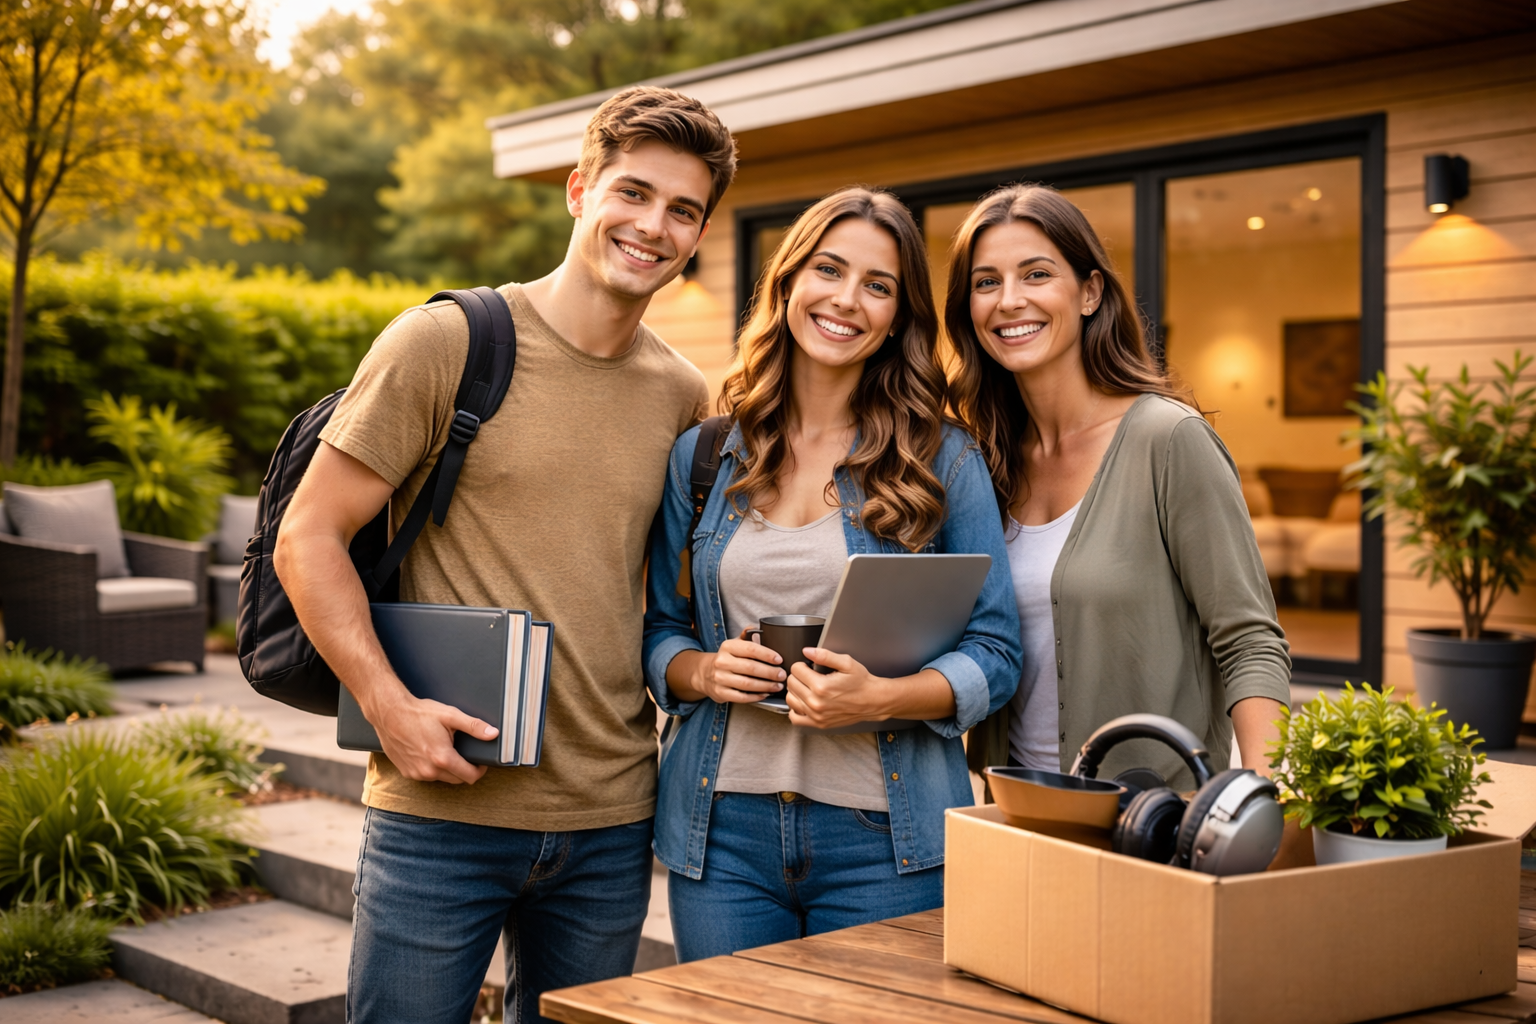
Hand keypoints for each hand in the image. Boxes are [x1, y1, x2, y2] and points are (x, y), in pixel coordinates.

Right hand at [363, 686, 498, 784]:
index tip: (479, 760)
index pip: (471, 777)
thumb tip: (493, 734)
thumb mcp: (450, 715)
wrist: (389, 713)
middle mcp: (429, 771)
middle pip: (458, 780)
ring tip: (445, 749)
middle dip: (465, 769)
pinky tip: (429, 752)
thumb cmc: (419, 713)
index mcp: (442, 758)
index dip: (480, 769)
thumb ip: (474, 726)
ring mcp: (417, 774)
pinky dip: (432, 768)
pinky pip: (427, 776)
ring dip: (448, 769)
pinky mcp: (407, 773)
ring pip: (442, 778)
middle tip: (463, 752)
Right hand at [687, 634, 787, 703]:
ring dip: (766, 686)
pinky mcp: (720, 693)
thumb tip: (759, 628)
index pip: (750, 649)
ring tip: (777, 686)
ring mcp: (720, 678)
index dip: (767, 655)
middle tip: (782, 675)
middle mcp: (722, 662)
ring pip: (747, 684)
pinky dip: (755, 697)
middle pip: (751, 668)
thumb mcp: (734, 644)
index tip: (779, 660)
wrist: (705, 673)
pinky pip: (741, 697)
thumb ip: (747, 636)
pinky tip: (765, 694)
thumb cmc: (726, 658)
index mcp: (727, 646)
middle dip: (770, 672)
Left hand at [784, 648, 894, 729]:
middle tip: (810, 675)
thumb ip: (824, 655)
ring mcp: (816, 715)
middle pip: (791, 683)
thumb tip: (807, 651)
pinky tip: (804, 702)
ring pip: (790, 699)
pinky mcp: (818, 723)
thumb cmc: (862, 682)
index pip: (795, 670)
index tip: (809, 666)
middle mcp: (816, 703)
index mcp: (821, 686)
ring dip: (796, 691)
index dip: (802, 665)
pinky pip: (795, 718)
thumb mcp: (846, 662)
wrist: (873, 701)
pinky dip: (796, 709)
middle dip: (798, 676)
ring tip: (807, 687)